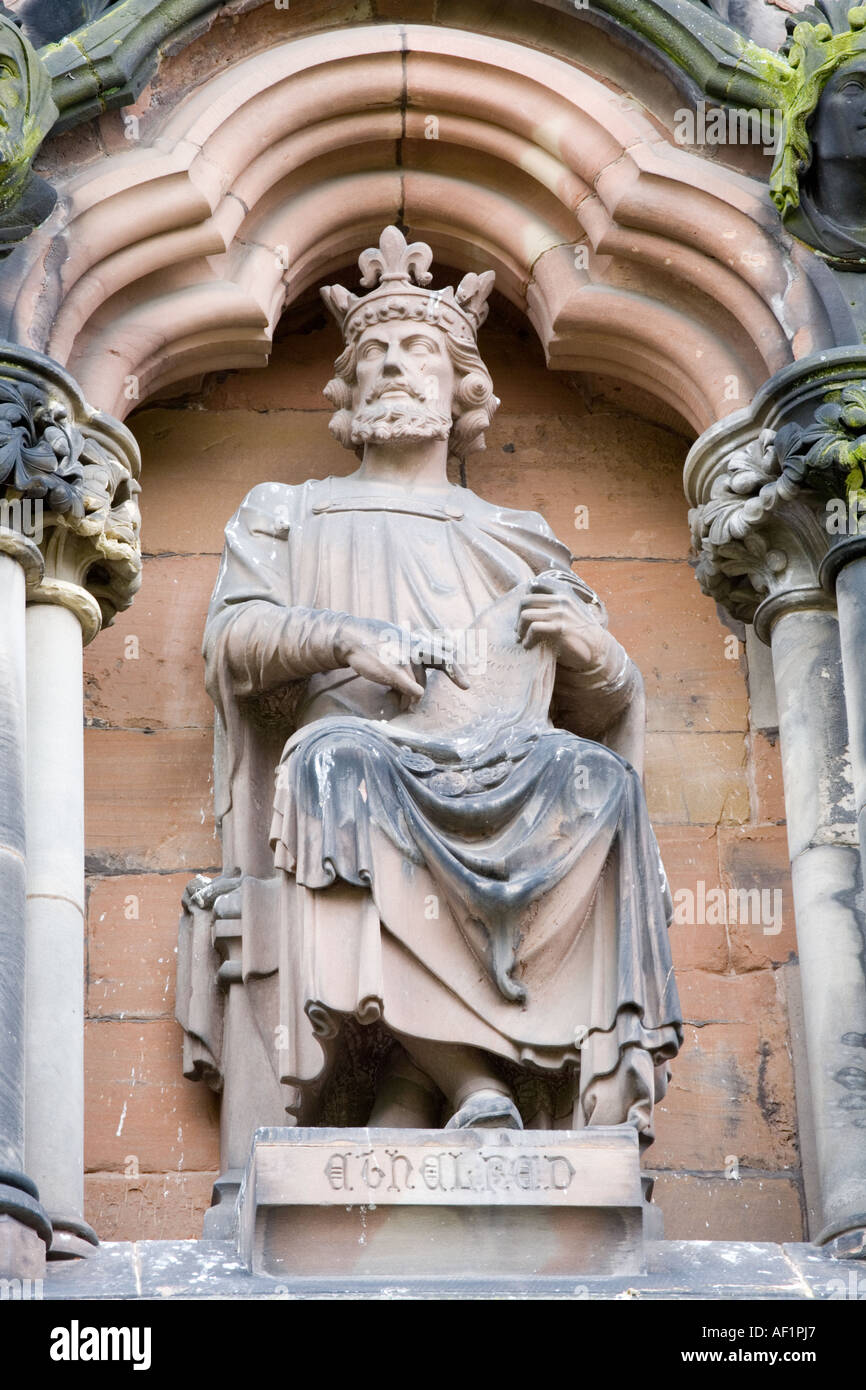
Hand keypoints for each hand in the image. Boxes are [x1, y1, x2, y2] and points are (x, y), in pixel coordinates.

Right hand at [335, 616, 469, 701]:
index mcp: (417, 639)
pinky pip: (412, 690)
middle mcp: (415, 646)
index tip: (466, 671)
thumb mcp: (399, 637)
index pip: (442, 647)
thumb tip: (438, 654)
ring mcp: (406, 657)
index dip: (455, 659)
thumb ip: (417, 646)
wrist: (352, 638)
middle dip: (455, 672)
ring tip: (403, 703)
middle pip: (443, 659)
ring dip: (413, 697)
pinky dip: (411, 697)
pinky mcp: (395, 670)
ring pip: (420, 684)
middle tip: (466, 685)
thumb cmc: (375, 641)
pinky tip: (406, 704)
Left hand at [517, 579, 608, 671]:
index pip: (535, 584)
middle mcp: (562, 598)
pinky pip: (534, 628)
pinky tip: (528, 645)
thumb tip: (528, 602)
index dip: (525, 599)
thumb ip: (554, 603)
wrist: (598, 648)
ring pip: (526, 615)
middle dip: (518, 617)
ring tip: (521, 639)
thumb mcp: (569, 609)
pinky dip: (527, 639)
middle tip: (518, 630)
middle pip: (525, 601)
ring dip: (520, 629)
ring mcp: (561, 612)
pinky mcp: (560, 627)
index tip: (524, 613)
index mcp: (564, 591)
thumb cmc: (580, 631)